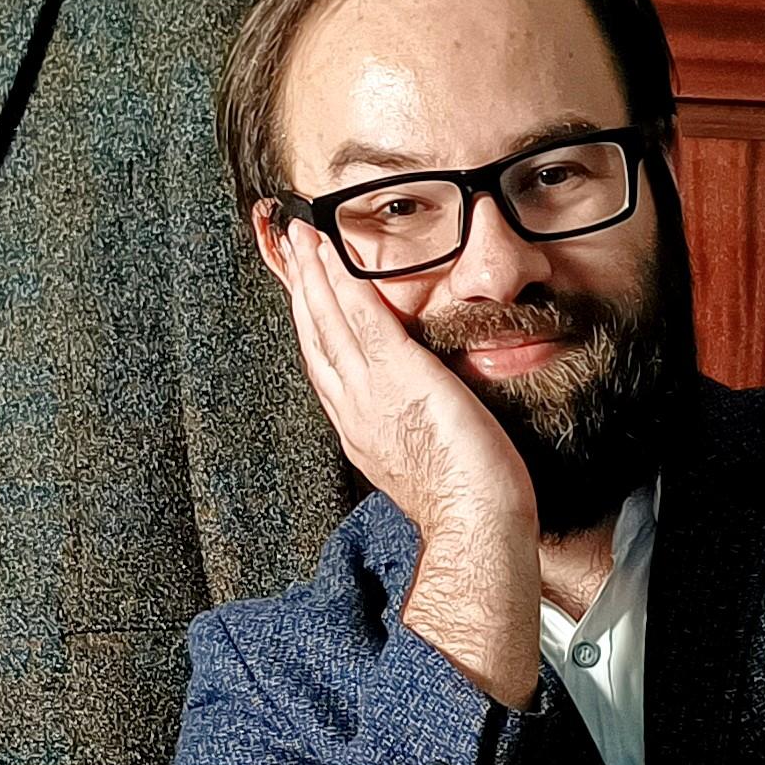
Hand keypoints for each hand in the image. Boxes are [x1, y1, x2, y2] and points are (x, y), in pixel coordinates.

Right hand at [271, 219, 539, 708]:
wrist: (474, 528)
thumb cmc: (468, 508)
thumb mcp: (425, 464)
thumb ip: (413, 433)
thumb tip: (425, 418)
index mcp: (361, 432)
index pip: (327, 369)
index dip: (312, 328)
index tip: (304, 298)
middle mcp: (354, 410)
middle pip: (315, 339)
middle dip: (300, 291)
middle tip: (290, 249)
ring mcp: (370, 392)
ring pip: (328, 321)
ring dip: (312, 273)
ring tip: (301, 236)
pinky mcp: (398, 374)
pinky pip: (359, 316)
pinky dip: (339, 280)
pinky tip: (328, 251)